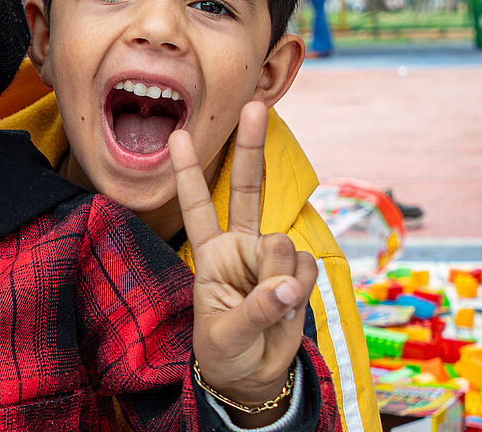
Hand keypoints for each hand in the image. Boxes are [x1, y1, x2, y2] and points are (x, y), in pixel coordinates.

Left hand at [178, 103, 317, 426]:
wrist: (254, 375)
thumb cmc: (226, 351)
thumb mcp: (227, 334)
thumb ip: (257, 306)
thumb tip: (288, 284)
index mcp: (211, 255)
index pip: (197, 206)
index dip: (187, 172)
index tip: (176, 136)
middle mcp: (241, 247)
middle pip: (247, 189)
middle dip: (251, 148)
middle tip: (254, 106)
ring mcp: (271, 258)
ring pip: (283, 247)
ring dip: (280, 280)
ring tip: (268, 308)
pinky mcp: (297, 274)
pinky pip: (305, 271)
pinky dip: (298, 291)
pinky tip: (286, 305)